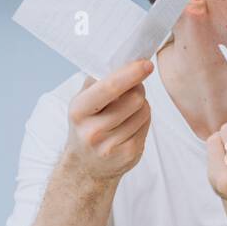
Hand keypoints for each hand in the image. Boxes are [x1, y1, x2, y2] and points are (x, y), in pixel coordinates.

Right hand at [64, 59, 153, 182]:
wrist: (86, 164)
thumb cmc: (87, 123)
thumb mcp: (82, 101)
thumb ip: (98, 81)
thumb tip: (124, 61)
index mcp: (79, 111)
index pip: (109, 88)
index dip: (131, 74)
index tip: (146, 64)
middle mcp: (93, 131)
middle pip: (135, 98)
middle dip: (138, 88)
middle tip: (132, 88)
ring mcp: (111, 145)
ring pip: (144, 111)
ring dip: (141, 105)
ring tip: (128, 109)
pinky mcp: (129, 154)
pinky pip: (147, 125)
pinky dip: (143, 119)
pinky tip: (130, 124)